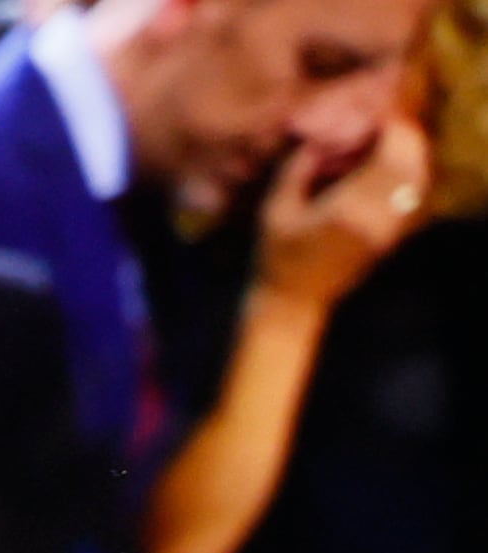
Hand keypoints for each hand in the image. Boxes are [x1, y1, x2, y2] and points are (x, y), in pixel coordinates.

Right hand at [256, 113, 427, 315]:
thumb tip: (321, 136)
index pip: (390, 152)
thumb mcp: (275, 209)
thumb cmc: (276, 258)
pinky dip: (406, 173)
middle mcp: (379, 215)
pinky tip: (389, 167)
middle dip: (401, 135)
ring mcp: (390, 226)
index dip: (389, 125)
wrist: (293, 303)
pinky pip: (412, 194)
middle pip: (411, 160)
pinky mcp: (393, 234)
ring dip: (407, 153)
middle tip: (381, 120)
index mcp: (350, 206)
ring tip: (386, 140)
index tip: (374, 109)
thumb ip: (299, 168)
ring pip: (417, 175)